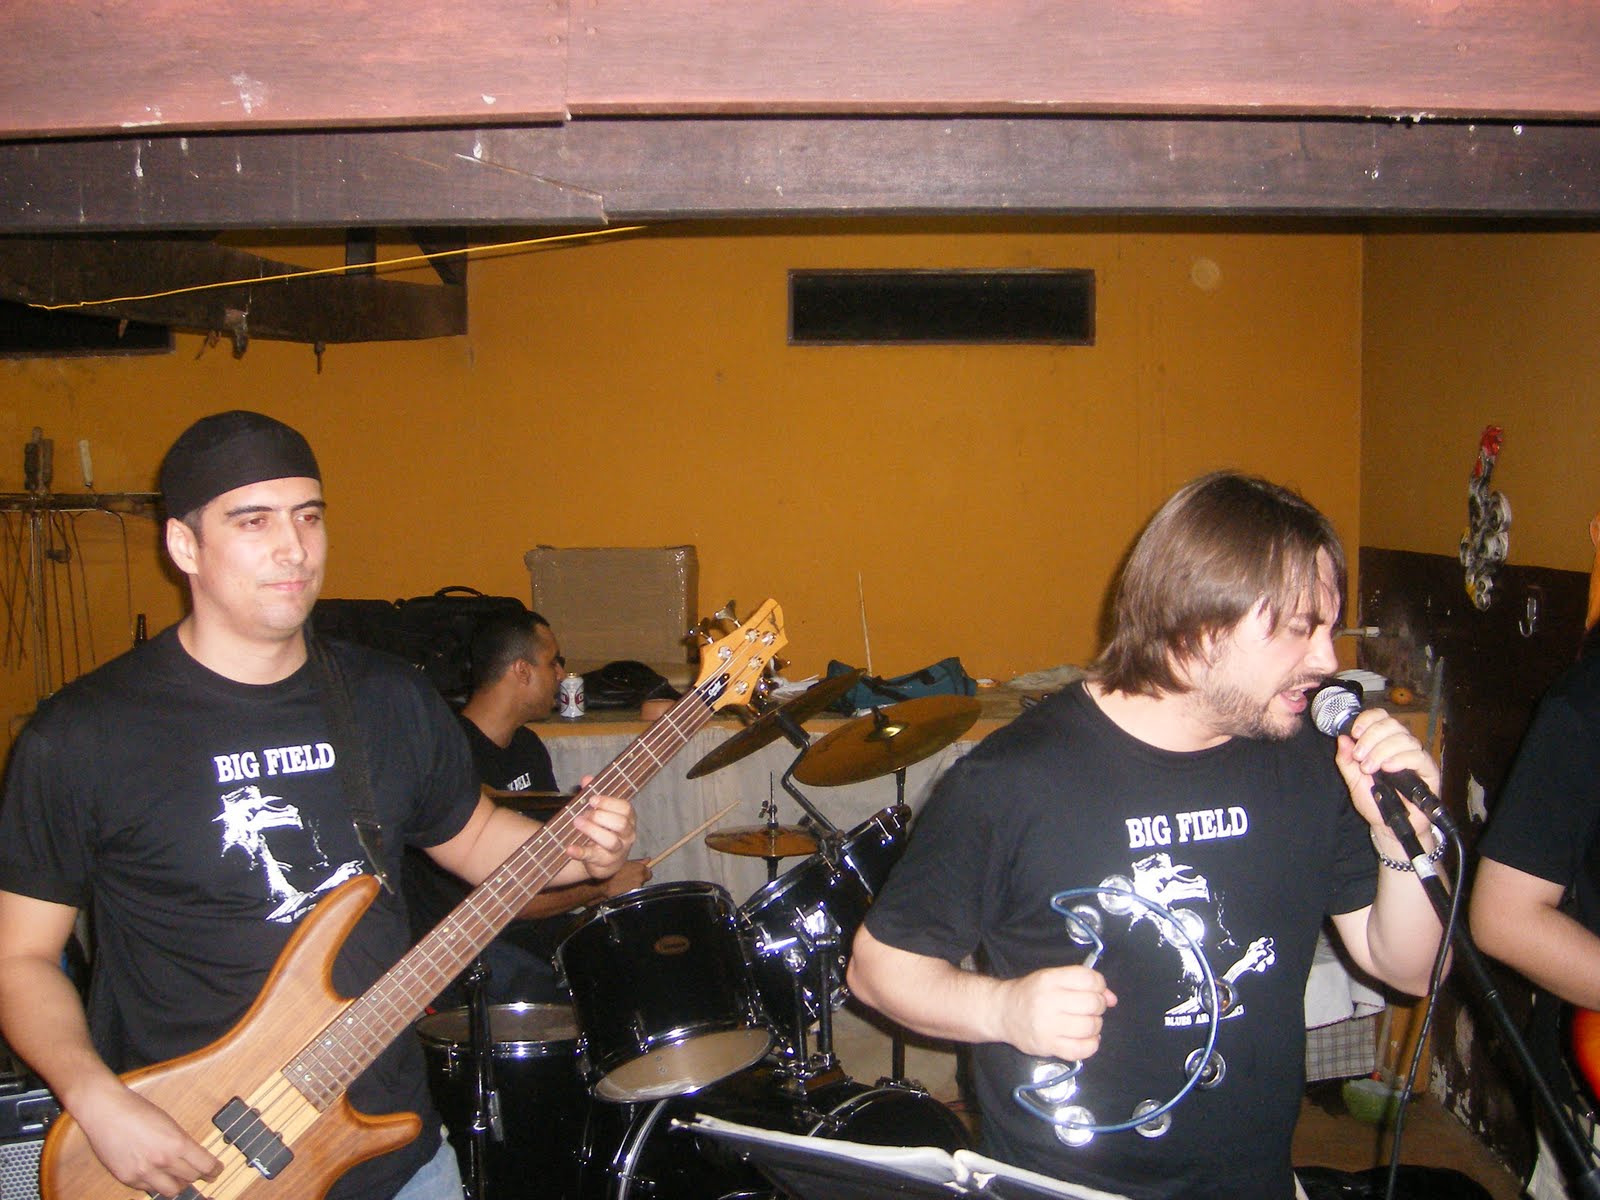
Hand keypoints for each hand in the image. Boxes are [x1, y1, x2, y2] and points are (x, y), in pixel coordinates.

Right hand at [71, 1078, 220, 1196]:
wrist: (105, 1110)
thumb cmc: (137, 1110)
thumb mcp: (169, 1122)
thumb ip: (181, 1142)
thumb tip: (192, 1157)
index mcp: (177, 1143)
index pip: (205, 1165)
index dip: (214, 1169)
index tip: (216, 1169)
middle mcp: (162, 1161)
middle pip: (191, 1179)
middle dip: (198, 1176)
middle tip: (202, 1174)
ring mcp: (143, 1172)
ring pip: (171, 1190)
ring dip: (178, 1184)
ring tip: (179, 1177)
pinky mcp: (127, 1178)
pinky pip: (148, 1189)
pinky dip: (155, 1183)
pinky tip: (155, 1175)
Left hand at [568, 782, 636, 880]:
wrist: (603, 862)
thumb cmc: (603, 831)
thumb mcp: (601, 813)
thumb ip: (594, 795)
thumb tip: (586, 779)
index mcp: (629, 819)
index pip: (626, 808)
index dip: (608, 802)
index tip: (592, 799)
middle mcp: (627, 836)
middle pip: (620, 824)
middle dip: (600, 816)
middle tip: (582, 814)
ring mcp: (618, 852)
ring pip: (611, 841)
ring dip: (592, 830)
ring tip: (577, 823)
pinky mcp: (604, 864)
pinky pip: (593, 857)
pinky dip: (580, 852)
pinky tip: (570, 848)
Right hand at [602, 859, 651, 897]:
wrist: (601, 884)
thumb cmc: (611, 870)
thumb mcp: (624, 862)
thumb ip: (638, 862)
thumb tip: (648, 860)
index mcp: (640, 870)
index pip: (649, 873)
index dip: (643, 872)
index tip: (638, 872)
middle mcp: (640, 880)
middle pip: (643, 880)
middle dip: (637, 878)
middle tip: (626, 876)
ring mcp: (635, 890)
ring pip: (637, 887)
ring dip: (631, 885)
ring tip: (620, 882)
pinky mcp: (631, 897)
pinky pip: (631, 893)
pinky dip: (626, 891)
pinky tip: (618, 888)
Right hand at [994, 964, 1116, 1061]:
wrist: (1002, 1012)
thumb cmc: (1031, 993)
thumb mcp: (1052, 978)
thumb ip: (1082, 983)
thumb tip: (1112, 998)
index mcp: (1050, 979)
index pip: (1088, 978)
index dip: (1100, 985)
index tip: (1096, 991)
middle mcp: (1049, 1001)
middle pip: (1093, 1003)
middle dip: (1099, 1006)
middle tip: (1091, 1008)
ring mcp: (1048, 1026)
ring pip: (1090, 1026)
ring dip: (1095, 1026)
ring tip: (1087, 1024)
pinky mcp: (1048, 1046)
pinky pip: (1081, 1050)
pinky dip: (1091, 1045)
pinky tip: (1086, 1039)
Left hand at [1335, 707, 1441, 843]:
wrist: (1389, 826)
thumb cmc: (1374, 802)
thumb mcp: (1353, 780)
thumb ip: (1346, 761)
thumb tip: (1342, 738)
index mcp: (1383, 742)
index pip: (1381, 717)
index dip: (1367, 720)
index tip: (1354, 733)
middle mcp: (1401, 746)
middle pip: (1392, 724)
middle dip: (1371, 737)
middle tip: (1359, 757)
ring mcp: (1416, 757)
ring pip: (1403, 738)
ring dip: (1381, 751)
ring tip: (1370, 769)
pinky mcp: (1429, 771)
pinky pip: (1418, 756)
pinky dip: (1400, 759)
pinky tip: (1388, 768)